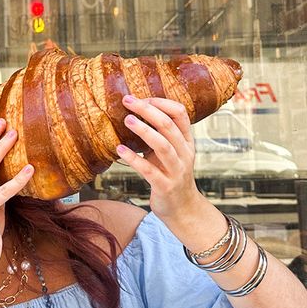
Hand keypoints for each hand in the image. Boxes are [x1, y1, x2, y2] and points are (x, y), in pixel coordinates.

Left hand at [115, 96, 204, 223]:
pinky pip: (149, 170)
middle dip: (148, 110)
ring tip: (127, 120)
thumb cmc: (170, 175)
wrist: (182, 209)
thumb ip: (159, 135)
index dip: (161, 102)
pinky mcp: (165, 186)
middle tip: (128, 101)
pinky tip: (119, 150)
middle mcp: (185, 154)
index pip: (180, 113)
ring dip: (144, 131)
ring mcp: (177, 171)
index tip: (142, 98)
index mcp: (187, 142)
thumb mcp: (169, 152)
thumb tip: (133, 113)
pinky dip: (134, 159)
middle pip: (169, 126)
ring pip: (163, 146)